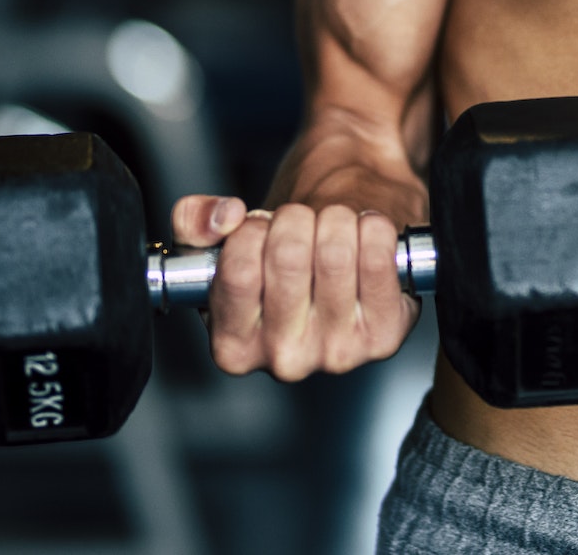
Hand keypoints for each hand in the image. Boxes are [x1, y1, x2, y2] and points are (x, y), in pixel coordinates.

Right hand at [169, 195, 420, 380]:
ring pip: (335, 251)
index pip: (238, 270)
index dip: (252, 229)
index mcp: (233, 346)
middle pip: (289, 255)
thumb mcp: (216, 242)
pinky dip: (375, 228)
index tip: (261, 229)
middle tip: (300, 224)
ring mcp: (337, 353)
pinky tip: (366, 235)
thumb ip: (193, 222)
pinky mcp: (384, 336)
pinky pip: (379, 258)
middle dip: (295, 218)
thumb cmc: (273, 257)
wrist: (336, 262)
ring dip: (335, 219)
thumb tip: (225, 217)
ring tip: (332, 228)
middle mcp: (284, 360)